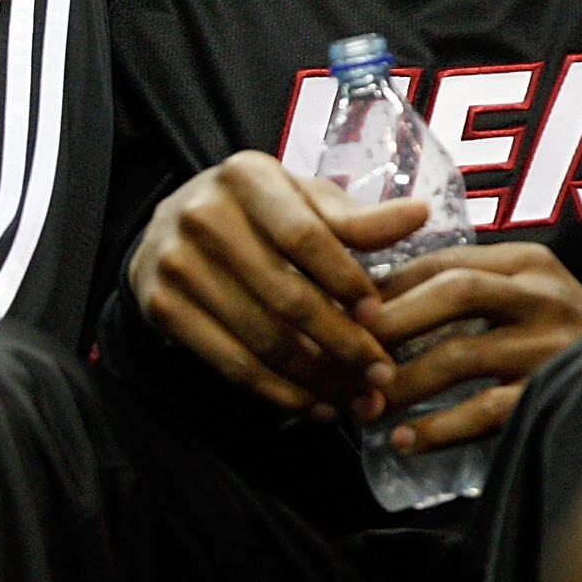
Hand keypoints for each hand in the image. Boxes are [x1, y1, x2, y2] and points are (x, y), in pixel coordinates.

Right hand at [126, 151, 423, 418]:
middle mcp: (201, 214)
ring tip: (356, 399)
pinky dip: (278, 393)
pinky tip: (313, 404)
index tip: (381, 319)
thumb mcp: (304, 201)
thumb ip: (358, 218)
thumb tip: (421, 214)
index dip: (347, 282)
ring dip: (317, 379)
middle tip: (382, 376)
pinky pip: (230, 363)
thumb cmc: (256, 214)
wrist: (171, 229)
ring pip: (261, 338)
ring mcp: (174, 262)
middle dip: (343, 344)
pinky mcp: (161, 306)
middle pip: (286, 295)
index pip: (305, 237)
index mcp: (244, 177)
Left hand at [361, 241, 581, 452]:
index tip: (346, 312)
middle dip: (391, 323)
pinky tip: (404, 442)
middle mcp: (545, 296)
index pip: (443, 261)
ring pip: (460, 355)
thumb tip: (372, 301)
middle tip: (347, 353)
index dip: (388, 286)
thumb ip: (468, 289)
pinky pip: (486, 411)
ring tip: (365, 407)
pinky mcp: (556, 394)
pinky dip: (438, 428)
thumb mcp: (523, 298)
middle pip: (453, 293)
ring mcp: (555, 347)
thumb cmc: (560, 341)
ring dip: (403, 382)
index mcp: (529, 263)